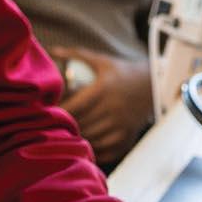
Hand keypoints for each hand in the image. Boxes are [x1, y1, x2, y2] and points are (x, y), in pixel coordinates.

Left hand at [52, 47, 153, 165]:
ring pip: (89, 140)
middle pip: (79, 125)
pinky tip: (86, 143)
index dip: (58, 113)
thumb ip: (76, 55)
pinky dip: (92, 149)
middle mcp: (112, 110)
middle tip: (52, 126)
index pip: (72, 108)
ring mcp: (120, 126)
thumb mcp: (101, 61)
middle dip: (64, 127)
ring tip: (67, 135)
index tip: (47, 113)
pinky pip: (103, 151)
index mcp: (102, 90)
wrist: (154, 86)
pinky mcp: (126, 139)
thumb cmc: (122, 72)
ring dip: (77, 139)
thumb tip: (52, 50)